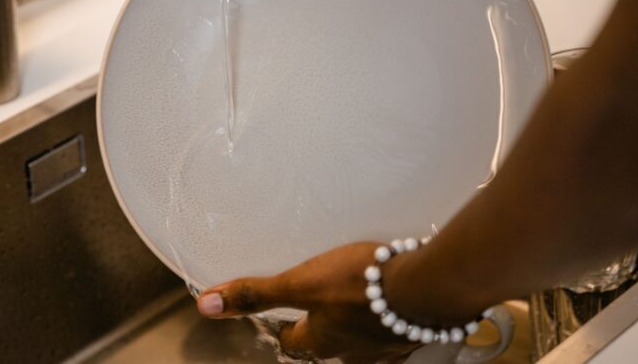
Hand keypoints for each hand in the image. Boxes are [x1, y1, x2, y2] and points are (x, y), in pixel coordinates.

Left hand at [195, 242, 419, 363]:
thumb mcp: (301, 282)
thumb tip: (207, 305)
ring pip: (364, 339)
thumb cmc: (364, 284)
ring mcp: (388, 346)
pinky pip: (395, 328)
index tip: (282, 316)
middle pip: (330, 345)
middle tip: (321, 301)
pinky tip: (395, 299)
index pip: (294, 344)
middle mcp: (354, 353)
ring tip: (357, 297)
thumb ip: (256, 293)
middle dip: (323, 327)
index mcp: (323, 343)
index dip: (285, 329)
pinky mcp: (415, 330)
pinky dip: (389, 316)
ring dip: (357, 322)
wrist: (430, 285)